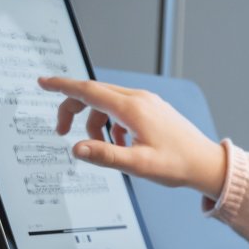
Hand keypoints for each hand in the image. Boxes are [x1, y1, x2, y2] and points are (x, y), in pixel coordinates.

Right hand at [36, 75, 227, 197]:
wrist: (206, 163)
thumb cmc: (177, 165)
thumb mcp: (138, 165)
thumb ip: (105, 155)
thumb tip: (76, 149)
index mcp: (132, 108)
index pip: (88, 90)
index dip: (62, 87)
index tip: (43, 83)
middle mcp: (139, 99)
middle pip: (94, 94)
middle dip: (74, 110)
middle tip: (61, 131)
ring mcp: (147, 102)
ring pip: (107, 103)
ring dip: (96, 123)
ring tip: (106, 150)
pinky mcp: (152, 109)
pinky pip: (122, 109)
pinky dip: (113, 124)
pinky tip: (122, 146)